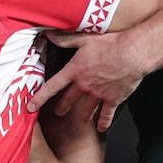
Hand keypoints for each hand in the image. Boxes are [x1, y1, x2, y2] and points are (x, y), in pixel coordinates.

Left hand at [27, 30, 144, 131]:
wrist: (132, 54)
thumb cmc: (110, 44)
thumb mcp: (84, 39)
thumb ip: (65, 39)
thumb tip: (48, 34)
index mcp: (75, 71)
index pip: (52, 86)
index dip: (39, 97)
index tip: (30, 107)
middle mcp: (84, 85)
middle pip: (69, 99)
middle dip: (62, 106)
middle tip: (58, 112)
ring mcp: (98, 94)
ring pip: (86, 109)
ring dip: (82, 116)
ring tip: (79, 120)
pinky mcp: (113, 99)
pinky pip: (106, 114)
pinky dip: (104, 121)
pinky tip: (102, 128)